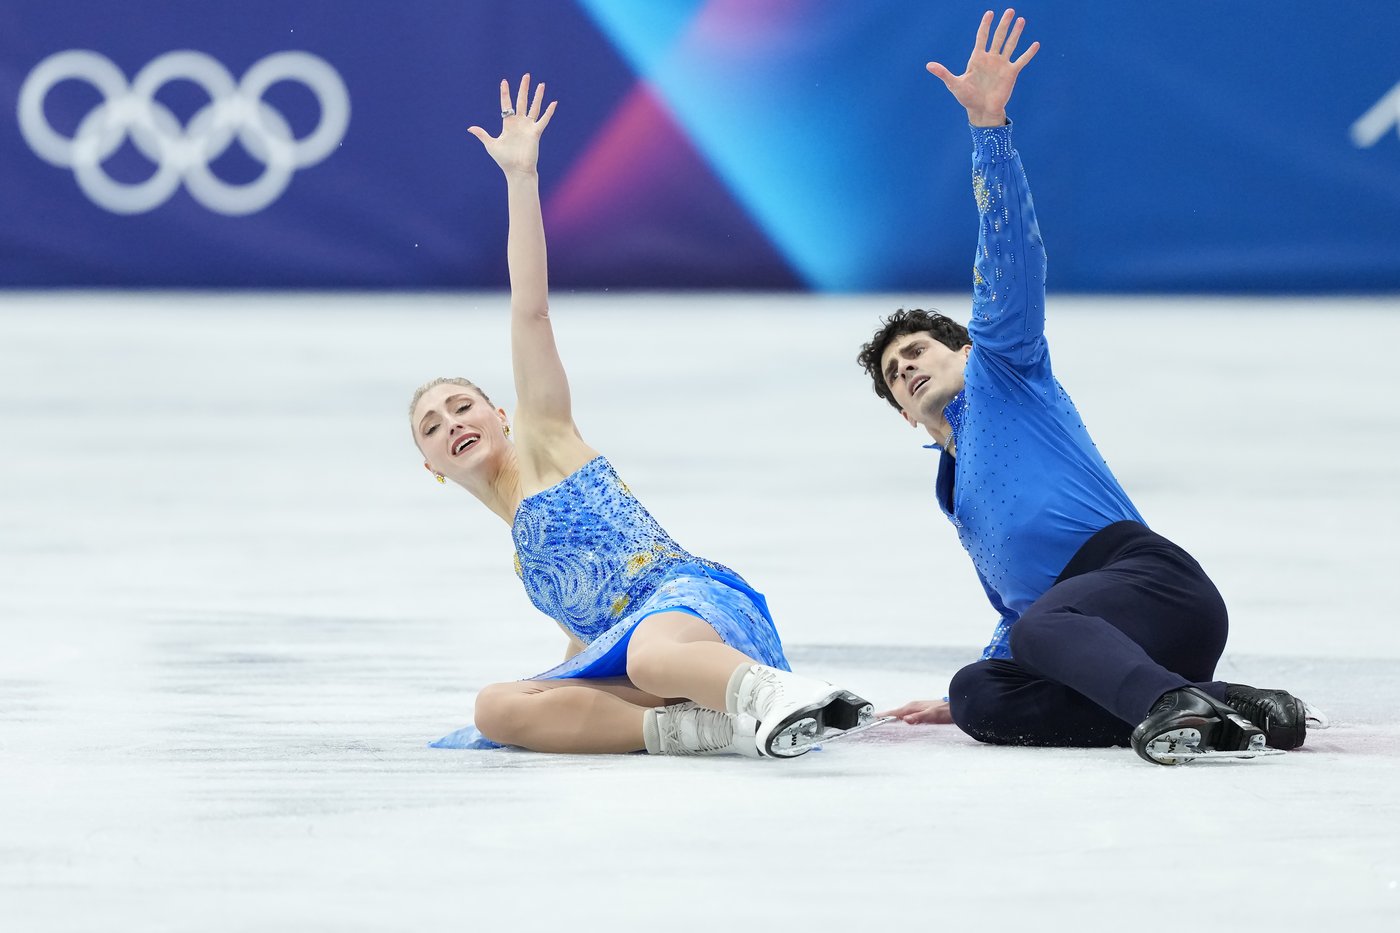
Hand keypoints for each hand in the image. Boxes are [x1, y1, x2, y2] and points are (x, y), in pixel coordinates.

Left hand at [467, 74, 557, 177]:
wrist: (517, 171)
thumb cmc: (504, 160)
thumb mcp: (491, 145)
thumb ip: (482, 134)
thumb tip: (470, 128)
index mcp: (508, 124)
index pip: (506, 105)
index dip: (505, 93)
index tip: (504, 81)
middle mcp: (519, 123)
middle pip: (522, 101)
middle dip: (524, 88)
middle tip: (526, 75)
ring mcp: (528, 127)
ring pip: (534, 107)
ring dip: (537, 96)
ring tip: (541, 84)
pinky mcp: (536, 133)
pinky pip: (543, 120)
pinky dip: (549, 112)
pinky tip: (554, 102)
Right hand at [879, 699, 953, 724]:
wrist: (957, 707)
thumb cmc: (945, 711)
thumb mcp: (931, 715)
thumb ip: (918, 717)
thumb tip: (905, 719)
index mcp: (913, 706)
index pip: (896, 712)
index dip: (885, 715)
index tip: (875, 716)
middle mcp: (914, 706)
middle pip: (897, 712)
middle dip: (887, 716)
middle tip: (877, 720)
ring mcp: (918, 708)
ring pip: (902, 713)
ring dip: (895, 717)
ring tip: (887, 721)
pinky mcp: (922, 711)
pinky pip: (908, 715)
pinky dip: (902, 717)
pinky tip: (903, 721)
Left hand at [926, 9, 1038, 126]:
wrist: (981, 111)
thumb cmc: (967, 98)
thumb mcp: (954, 84)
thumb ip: (943, 73)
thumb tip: (928, 65)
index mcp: (977, 59)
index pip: (982, 37)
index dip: (985, 25)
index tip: (989, 13)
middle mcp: (991, 59)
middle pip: (998, 37)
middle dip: (1003, 24)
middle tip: (1009, 10)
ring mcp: (1002, 65)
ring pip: (1010, 45)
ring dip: (1016, 33)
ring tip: (1021, 20)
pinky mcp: (1011, 73)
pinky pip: (1021, 60)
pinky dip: (1028, 53)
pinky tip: (1035, 44)